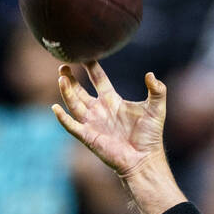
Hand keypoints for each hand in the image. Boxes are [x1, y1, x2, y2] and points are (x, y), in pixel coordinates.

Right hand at [53, 62, 166, 179]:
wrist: (144, 159)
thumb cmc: (150, 136)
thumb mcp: (156, 109)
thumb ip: (158, 91)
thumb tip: (151, 75)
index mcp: (113, 101)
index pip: (99, 79)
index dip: (92, 67)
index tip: (85, 54)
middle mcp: (99, 110)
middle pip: (80, 90)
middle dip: (70, 78)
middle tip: (63, 66)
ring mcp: (92, 123)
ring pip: (73, 103)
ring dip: (66, 91)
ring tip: (61, 78)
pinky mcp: (88, 136)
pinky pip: (71, 126)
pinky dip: (63, 118)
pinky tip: (56, 108)